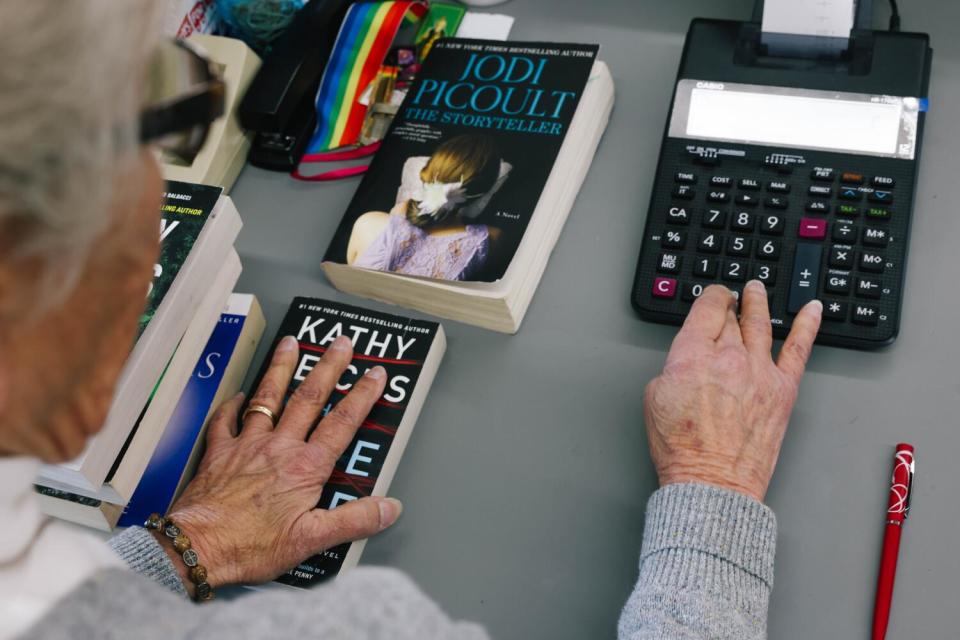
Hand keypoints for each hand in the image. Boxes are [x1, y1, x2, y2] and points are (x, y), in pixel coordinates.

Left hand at [158, 335, 402, 590]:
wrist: (198, 548)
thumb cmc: (252, 546)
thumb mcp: (312, 540)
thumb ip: (354, 520)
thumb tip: (389, 507)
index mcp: (305, 467)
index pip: (342, 423)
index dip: (362, 396)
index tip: (375, 374)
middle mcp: (279, 448)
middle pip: (309, 398)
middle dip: (328, 367)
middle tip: (341, 343)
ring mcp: (246, 446)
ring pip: (268, 398)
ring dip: (281, 368)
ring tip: (291, 343)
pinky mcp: (218, 453)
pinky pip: (225, 420)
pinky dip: (232, 404)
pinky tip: (239, 394)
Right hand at [644, 282, 821, 501]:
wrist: (712, 482)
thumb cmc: (682, 449)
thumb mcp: (654, 398)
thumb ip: (673, 367)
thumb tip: (688, 360)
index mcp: (692, 355)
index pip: (706, 308)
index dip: (710, 297)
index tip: (711, 296)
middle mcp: (728, 357)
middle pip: (730, 317)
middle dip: (728, 305)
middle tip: (730, 298)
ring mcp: (759, 371)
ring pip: (760, 322)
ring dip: (758, 301)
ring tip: (756, 290)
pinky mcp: (783, 389)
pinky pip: (799, 348)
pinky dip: (808, 325)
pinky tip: (813, 310)